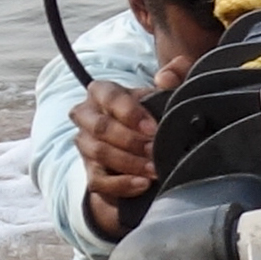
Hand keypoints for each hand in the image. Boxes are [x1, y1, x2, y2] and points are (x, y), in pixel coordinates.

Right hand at [73, 82, 161, 239]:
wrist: (145, 141)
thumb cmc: (154, 110)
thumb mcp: (166, 91)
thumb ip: (175, 75)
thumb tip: (167, 78)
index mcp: (102, 92)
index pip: (109, 97)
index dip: (130, 112)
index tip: (154, 128)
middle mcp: (87, 116)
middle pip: (100, 128)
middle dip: (131, 141)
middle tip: (156, 150)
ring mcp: (85, 145)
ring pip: (98, 153)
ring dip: (129, 163)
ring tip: (155, 170)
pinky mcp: (90, 171)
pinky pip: (97, 181)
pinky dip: (121, 185)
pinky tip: (143, 185)